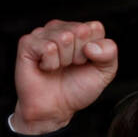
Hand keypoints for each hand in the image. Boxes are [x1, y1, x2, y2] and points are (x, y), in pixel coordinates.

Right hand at [11, 20, 117, 134]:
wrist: (56, 108)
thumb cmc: (77, 88)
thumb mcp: (104, 72)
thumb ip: (109, 53)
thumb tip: (91, 46)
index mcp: (81, 31)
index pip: (96, 28)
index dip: (96, 51)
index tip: (86, 63)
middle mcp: (61, 28)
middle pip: (80, 31)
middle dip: (80, 55)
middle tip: (71, 66)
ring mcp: (43, 33)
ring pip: (64, 37)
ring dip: (64, 60)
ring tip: (58, 68)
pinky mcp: (28, 42)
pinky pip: (48, 47)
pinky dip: (50, 64)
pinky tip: (45, 68)